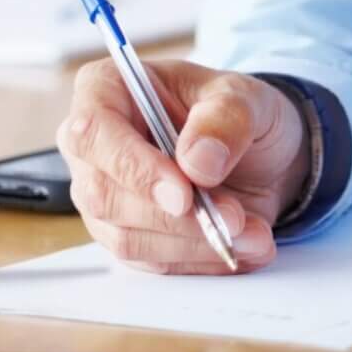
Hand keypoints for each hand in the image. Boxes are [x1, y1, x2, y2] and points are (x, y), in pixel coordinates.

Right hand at [57, 58, 308, 273]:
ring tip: (252, 235)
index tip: (183, 194)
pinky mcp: (126, 235)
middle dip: (174, 217)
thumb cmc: (237, 111)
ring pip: (127, 237)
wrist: (259, 154)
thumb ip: (226, 119)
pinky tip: (240, 248)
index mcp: (106, 89)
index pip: (92, 131)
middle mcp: (93, 147)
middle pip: (105, 195)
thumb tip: (198, 161)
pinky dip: (200, 260)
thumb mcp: (247, 97)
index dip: (132, 167)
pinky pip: (151, 261)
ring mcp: (103, 196)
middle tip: (234, 218)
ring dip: (194, 244)